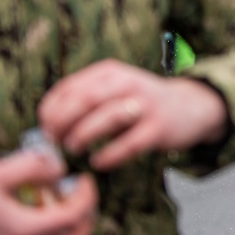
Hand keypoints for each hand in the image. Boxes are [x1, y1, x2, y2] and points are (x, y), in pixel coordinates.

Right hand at [0, 150, 97, 234]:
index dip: (87, 196)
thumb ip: (31, 166)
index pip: (73, 218)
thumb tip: (60, 167)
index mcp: (22, 229)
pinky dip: (60, 229)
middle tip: (80, 189)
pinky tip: (47, 206)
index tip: (83, 177)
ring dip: (75, 222)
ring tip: (63, 197)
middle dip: (88, 212)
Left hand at [38, 59, 228, 170]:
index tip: (44, 129)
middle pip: (85, 100)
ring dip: (82, 135)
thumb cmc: (140, 103)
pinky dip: (109, 155)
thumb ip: (84, 102)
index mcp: (110, 73)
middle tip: (54, 141)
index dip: (50, 110)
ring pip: (106, 117)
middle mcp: (128, 83)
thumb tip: (47, 128)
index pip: (69, 88)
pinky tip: (99, 162)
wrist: (190, 107)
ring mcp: (145, 105)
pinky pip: (129, 144)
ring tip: (73, 148)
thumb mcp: (113, 90)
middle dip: (62, 122)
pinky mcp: (159, 128)